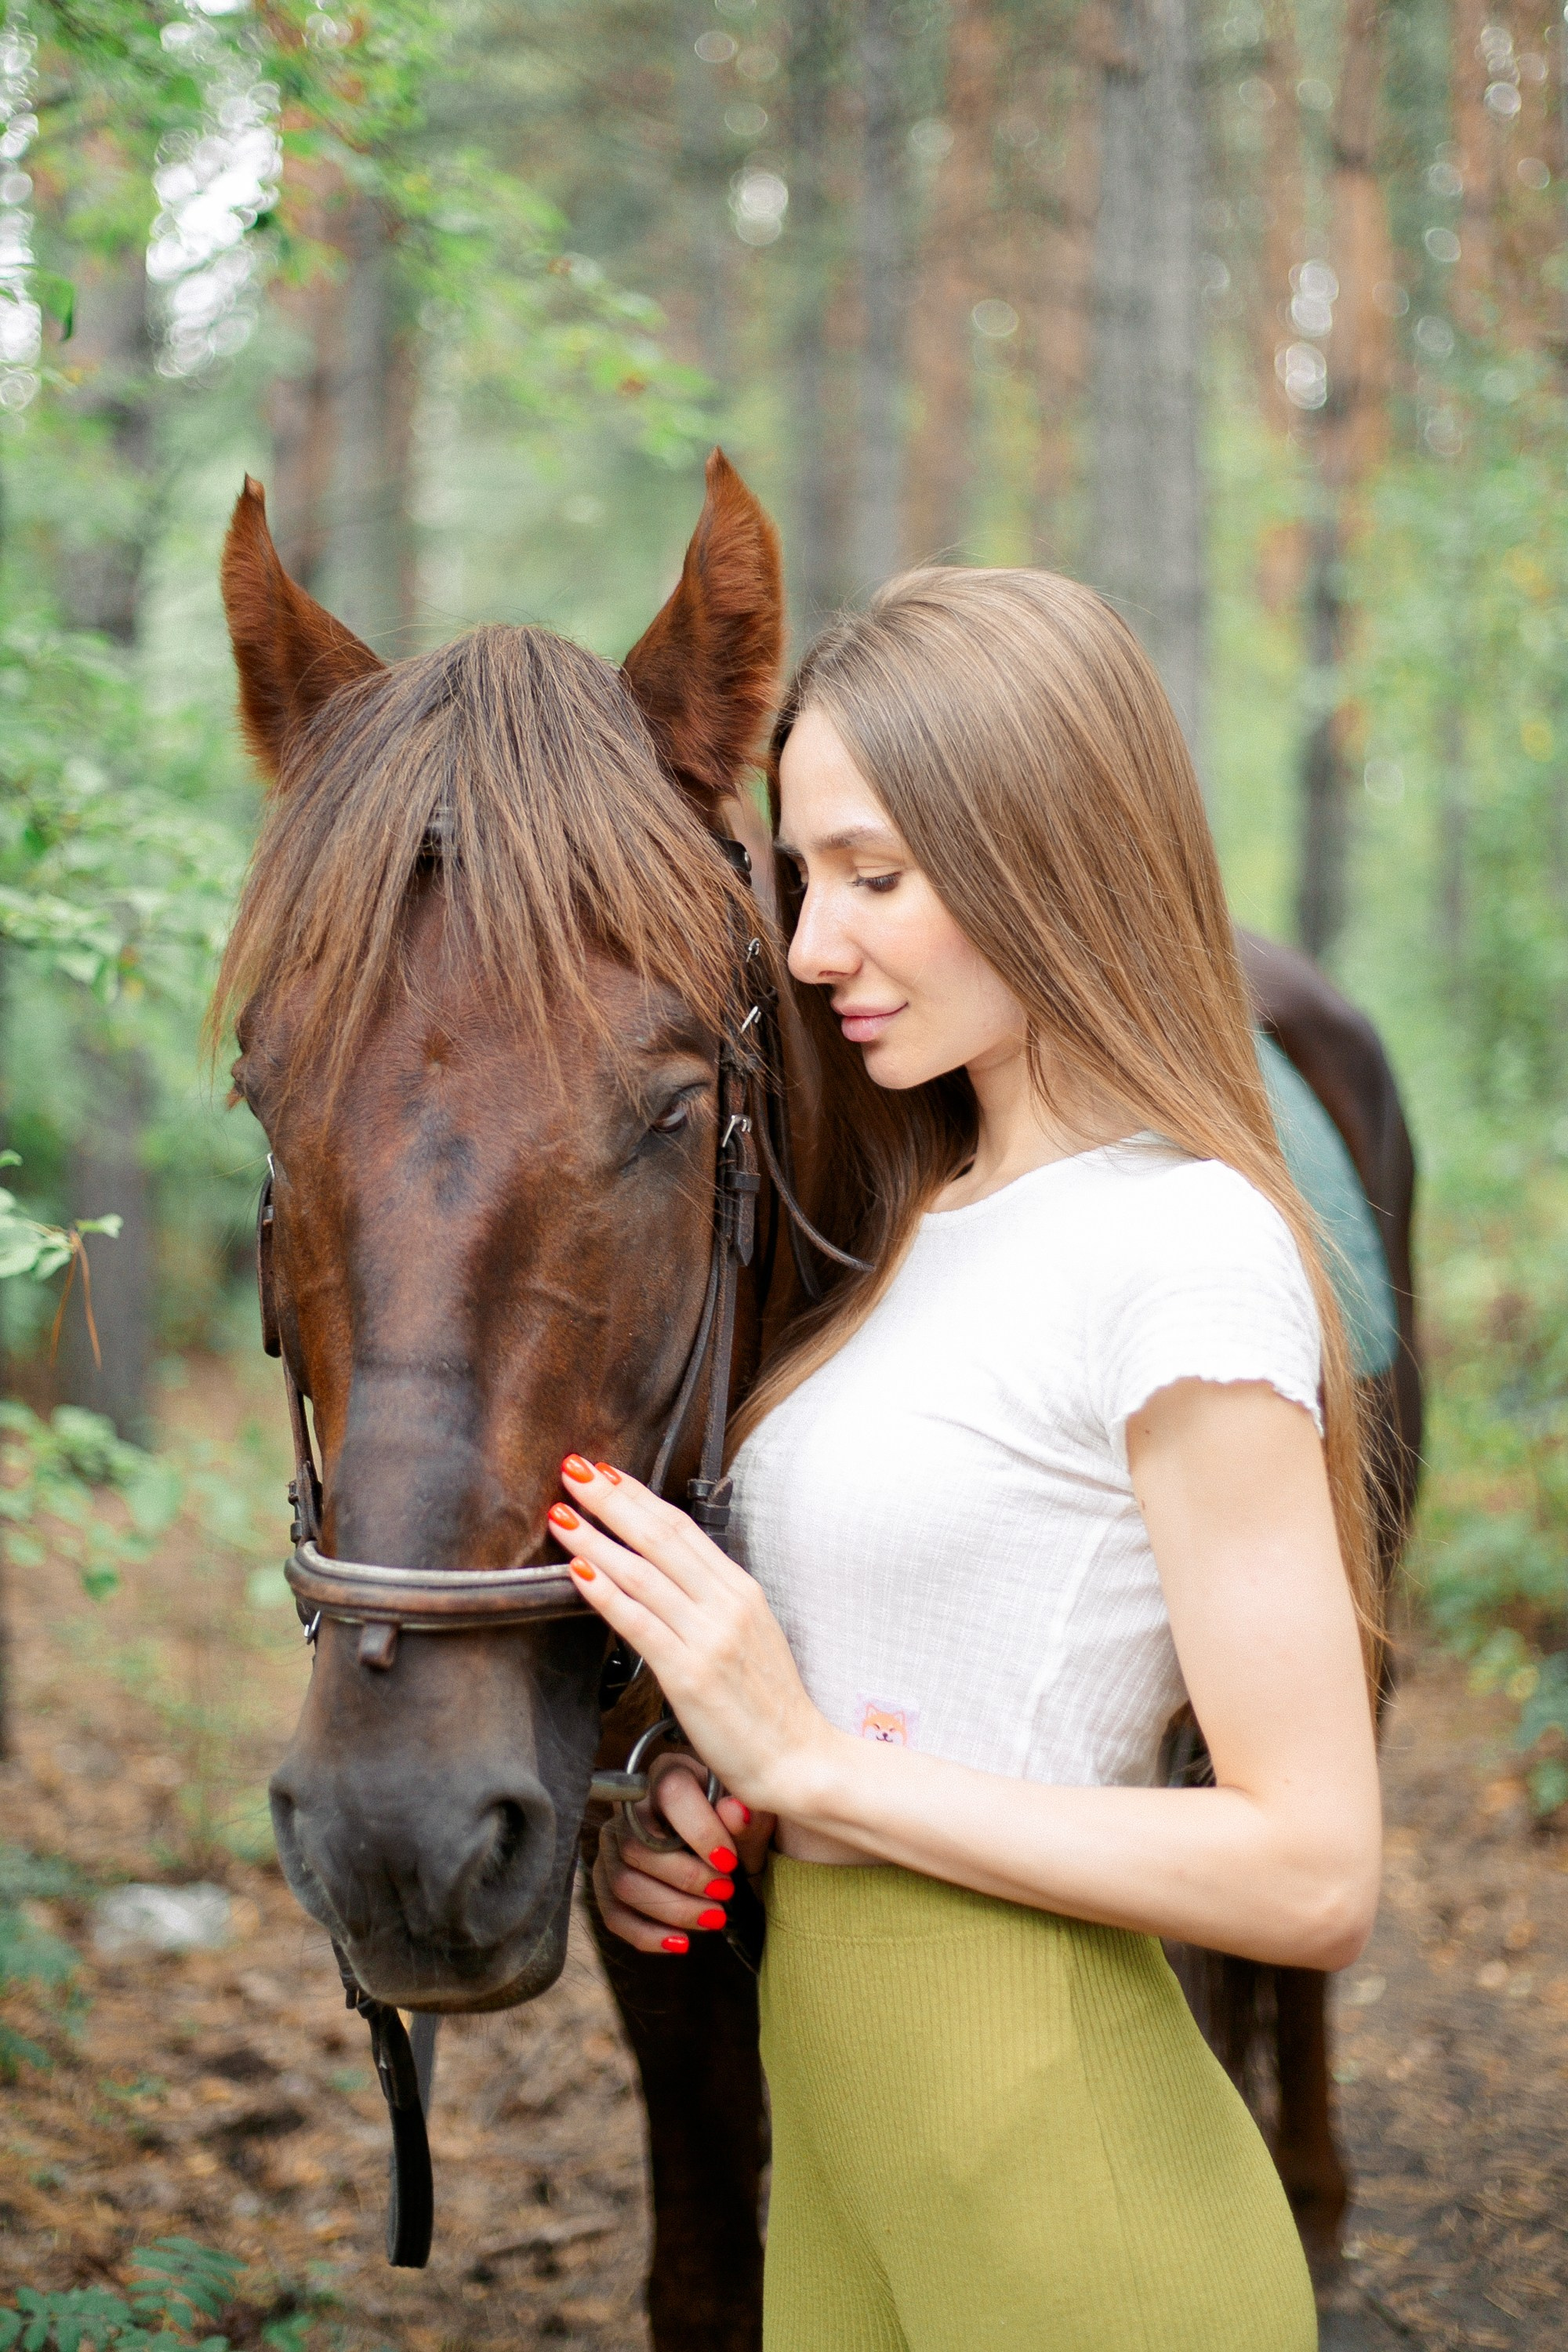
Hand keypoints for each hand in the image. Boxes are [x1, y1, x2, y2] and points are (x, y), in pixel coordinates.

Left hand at [551, 1455, 833, 1817]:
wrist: (797, 1758)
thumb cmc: (768, 1704)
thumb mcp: (749, 1635)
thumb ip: (709, 1602)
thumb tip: (664, 1574)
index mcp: (740, 1590)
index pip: (682, 1528)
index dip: (639, 1497)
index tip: (607, 1473)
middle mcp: (727, 1604)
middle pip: (660, 1537)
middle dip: (612, 1500)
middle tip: (575, 1469)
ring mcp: (709, 1637)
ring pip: (642, 1574)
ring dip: (595, 1539)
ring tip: (562, 1515)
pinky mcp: (690, 1674)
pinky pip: (639, 1622)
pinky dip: (605, 1592)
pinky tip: (577, 1571)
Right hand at [593, 1752, 775, 1954]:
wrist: (723, 1853)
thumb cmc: (737, 1828)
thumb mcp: (751, 1819)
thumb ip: (745, 1817)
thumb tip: (735, 1812)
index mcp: (668, 1774)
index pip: (670, 1794)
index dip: (700, 1830)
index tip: (729, 1862)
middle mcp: (630, 1806)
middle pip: (639, 1847)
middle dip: (686, 1879)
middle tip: (725, 1892)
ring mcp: (612, 1843)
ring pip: (624, 1883)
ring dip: (672, 1909)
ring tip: (714, 1918)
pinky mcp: (606, 1879)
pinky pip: (613, 1912)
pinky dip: (647, 1934)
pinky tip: (681, 1941)